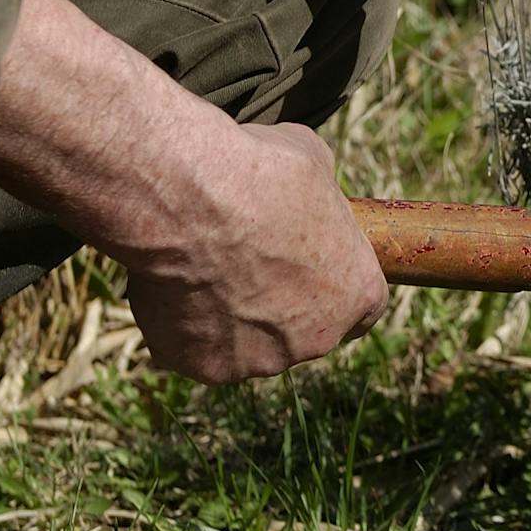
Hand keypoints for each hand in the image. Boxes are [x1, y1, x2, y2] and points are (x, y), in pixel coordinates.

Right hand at [126, 122, 387, 383]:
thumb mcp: (313, 163)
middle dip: (278, 305)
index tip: (308, 270)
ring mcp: (259, 360)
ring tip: (199, 270)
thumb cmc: (261, 173)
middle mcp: (317, 340)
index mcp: (358, 294)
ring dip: (228, 318)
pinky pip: (193, 350)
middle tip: (242, 263)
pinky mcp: (205, 367)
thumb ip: (319, 196)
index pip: (361, 308)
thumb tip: (309, 189)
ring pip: (246, 345)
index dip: (332, 288)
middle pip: (302, 331)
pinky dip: (181, 327)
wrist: (191, 199)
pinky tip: (169, 286)